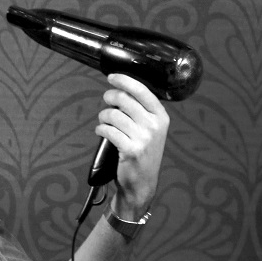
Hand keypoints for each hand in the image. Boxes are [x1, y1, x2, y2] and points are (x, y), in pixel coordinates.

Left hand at [95, 72, 168, 217]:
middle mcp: (154, 126)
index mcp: (161, 117)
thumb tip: (121, 90)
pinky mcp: (130, 149)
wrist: (142, 183)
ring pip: (113, 114)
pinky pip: (108, 130)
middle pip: (124, 99)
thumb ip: (141, 111)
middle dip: (110, 97)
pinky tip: (101, 132)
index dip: (124, 81)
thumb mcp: (152, 130)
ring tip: (104, 121)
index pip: (142, 90)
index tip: (112, 77)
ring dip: (103, 116)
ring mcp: (143, 138)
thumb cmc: (143, 154)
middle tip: (106, 101)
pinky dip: (100, 129)